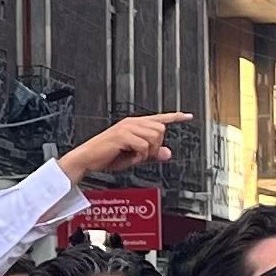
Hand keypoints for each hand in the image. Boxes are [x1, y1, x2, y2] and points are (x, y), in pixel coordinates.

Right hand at [57, 110, 193, 184]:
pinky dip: (139, 156)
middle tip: (141, 156)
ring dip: (147, 152)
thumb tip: (168, 153)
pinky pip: (143, 146)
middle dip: (155, 147)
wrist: (88, 159)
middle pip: (160, 130)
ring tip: (133, 156)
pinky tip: (129, 157)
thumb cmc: (107, 157)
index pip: (159, 118)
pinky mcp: (123, 135)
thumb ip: (151, 154)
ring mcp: (127, 127)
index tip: (188, 116)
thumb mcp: (133, 157)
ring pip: (154, 137)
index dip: (175, 117)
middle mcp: (132, 122)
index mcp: (135, 124)